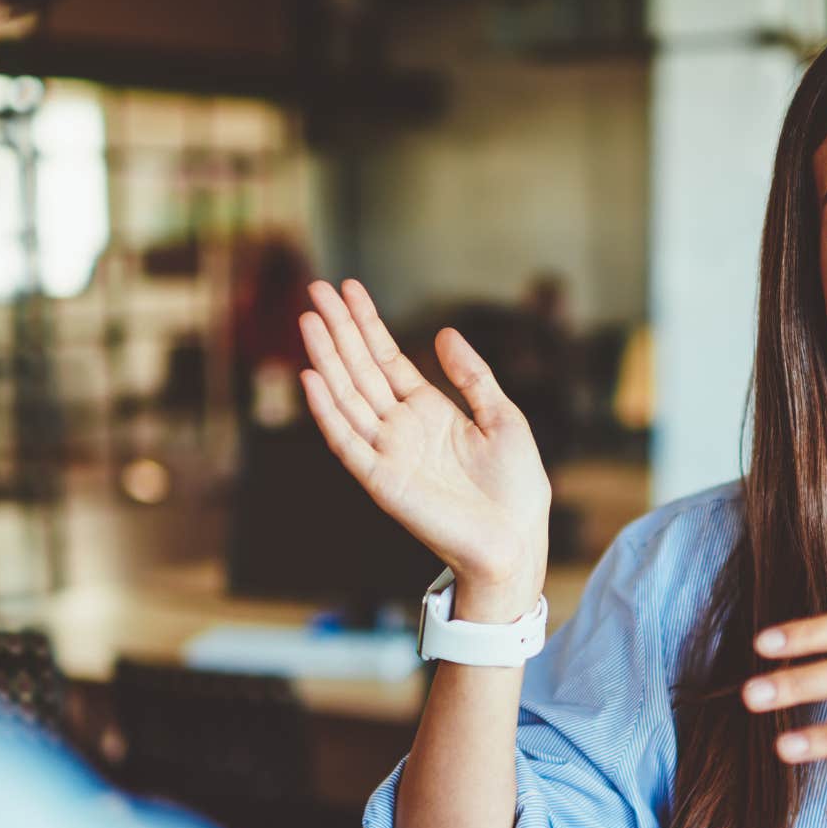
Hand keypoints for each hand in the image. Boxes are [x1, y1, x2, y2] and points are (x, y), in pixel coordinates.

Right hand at [298, 279, 549, 611]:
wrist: (517, 539)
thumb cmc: (516, 486)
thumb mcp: (503, 417)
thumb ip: (472, 376)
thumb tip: (443, 333)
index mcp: (429, 411)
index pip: (387, 359)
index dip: (367, 324)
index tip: (348, 288)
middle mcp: (402, 428)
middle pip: (361, 369)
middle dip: (339, 329)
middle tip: (316, 288)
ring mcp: (388, 452)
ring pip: (348, 397)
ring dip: (327, 358)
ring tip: (309, 319)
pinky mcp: (382, 480)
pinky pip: (347, 440)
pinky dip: (327, 411)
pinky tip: (312, 377)